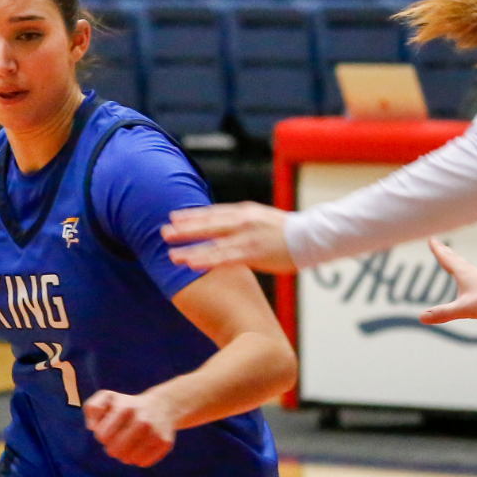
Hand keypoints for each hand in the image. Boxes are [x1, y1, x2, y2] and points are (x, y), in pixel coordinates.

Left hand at [83, 389, 177, 467]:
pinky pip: (143, 462)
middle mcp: (142, 421)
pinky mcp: (165, 443)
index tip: (110, 428)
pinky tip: (141, 447)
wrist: (161, 406)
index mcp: (126, 408)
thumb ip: (92, 408)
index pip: (103, 436)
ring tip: (130, 443)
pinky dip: (139, 459)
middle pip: (115, 451)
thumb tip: (92, 427)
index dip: (103, 435)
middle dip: (112, 447)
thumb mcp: (107, 399)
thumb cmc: (127, 406)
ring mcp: (155, 432)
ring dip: (125, 454)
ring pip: (129, 459)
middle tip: (118, 439)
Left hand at [162, 201, 295, 273]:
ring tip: (170, 254)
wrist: (313, 236)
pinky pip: (225, 257)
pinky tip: (191, 263)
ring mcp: (247, 236)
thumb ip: (244, 224)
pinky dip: (207, 260)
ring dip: (190, 248)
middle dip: (184, 229)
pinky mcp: (253, 252)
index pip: (213, 213)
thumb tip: (229, 229)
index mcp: (245, 213)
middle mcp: (243, 221)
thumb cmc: (289, 232)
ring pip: (213, 243)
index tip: (173, 217)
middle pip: (208, 224)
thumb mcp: (263, 220)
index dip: (192, 215)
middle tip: (163, 232)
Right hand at [417, 238, 476, 323]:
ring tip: (454, 261)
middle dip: (446, 252)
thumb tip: (421, 317)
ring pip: (467, 267)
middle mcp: (474, 273)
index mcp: (465, 274)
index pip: (448, 260)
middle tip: (439, 244)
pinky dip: (469, 273)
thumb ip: (443, 313)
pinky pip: (476, 276)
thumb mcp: (463, 309)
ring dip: (458, 261)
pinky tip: (473, 280)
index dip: (438, 250)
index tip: (432, 239)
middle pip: (457, 260)